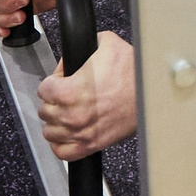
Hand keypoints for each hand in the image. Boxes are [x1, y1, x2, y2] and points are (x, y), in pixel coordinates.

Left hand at [39, 32, 138, 158]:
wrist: (152, 95)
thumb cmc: (134, 74)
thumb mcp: (108, 44)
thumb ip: (85, 45)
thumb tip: (73, 56)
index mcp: (69, 91)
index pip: (43, 89)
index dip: (53, 82)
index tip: (62, 81)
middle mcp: (71, 114)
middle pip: (44, 111)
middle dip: (54, 101)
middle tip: (67, 95)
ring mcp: (80, 132)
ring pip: (50, 132)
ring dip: (56, 122)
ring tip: (68, 113)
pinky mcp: (91, 145)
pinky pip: (62, 152)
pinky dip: (61, 144)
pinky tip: (69, 133)